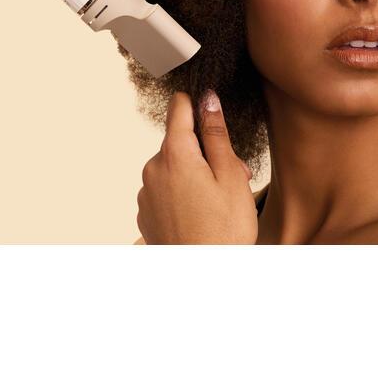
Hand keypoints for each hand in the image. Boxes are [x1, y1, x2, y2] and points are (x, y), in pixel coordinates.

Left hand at [136, 90, 257, 243]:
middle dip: (205, 153)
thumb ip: (216, 133)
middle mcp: (152, 168)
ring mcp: (145, 192)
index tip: (210, 111)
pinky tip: (201, 216)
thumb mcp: (230, 175)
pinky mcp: (145, 212)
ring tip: (219, 203)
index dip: (197, 105)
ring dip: (194, 175)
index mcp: (174, 154)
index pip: (179, 108)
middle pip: (179, 143)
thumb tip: (207, 99)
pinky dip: (182, 195)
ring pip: (173, 168)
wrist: (204, 279)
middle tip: (232, 178)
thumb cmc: (224, 231)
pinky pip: (165, 190)